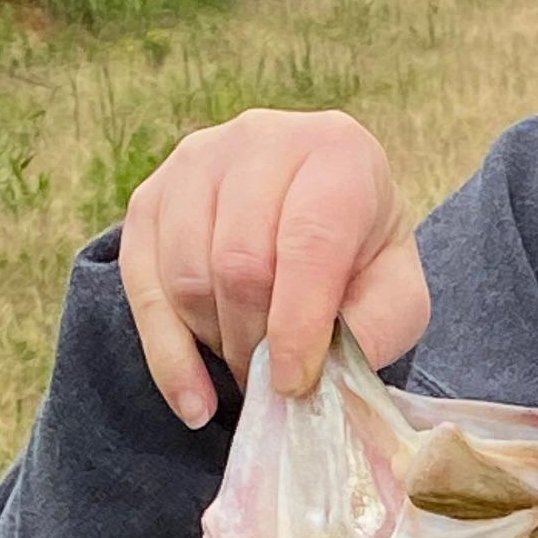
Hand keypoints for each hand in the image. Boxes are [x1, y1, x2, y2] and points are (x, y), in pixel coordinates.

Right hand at [117, 107, 432, 425]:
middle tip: (274, 383)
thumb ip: (375, 328)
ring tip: (248, 366)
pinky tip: (194, 399)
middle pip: (239, 262)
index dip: (297, 324)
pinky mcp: (151, 196)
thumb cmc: (360, 258)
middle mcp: (261, 138)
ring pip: (188, 275)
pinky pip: (142, 284)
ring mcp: (196, 161)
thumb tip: (315, 374)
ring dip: (217, 343)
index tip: (292, 384)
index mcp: (337, 152)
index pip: (308, 242)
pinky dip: (168, 354)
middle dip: (255, 341)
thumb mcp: (395, 293)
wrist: (314, 214)